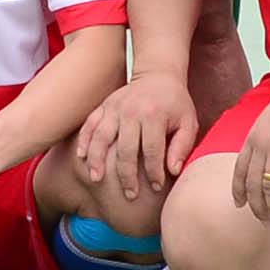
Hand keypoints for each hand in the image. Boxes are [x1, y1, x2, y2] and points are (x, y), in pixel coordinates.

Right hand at [76, 69, 199, 196]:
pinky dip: (84, 140)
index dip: (154, 172)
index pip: (152, 151)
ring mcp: (114, 108)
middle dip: (127, 175)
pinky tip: (81, 157)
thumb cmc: (176, 104)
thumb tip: (172, 171)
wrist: (158, 75)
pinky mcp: (104, 106)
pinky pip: (90, 124)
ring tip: (96, 179)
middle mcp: (131, 111)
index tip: (156, 187)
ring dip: (97, 160)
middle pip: (125, 149)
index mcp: (154, 115)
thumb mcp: (188, 122)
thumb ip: (182, 146)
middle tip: (129, 195)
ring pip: (101, 137)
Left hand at [232, 75, 269, 225]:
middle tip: (263, 221)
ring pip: (269, 186)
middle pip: (252, 182)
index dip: (238, 189)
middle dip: (256, 205)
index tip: (239, 205)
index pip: (240, 169)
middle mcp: (261, 144)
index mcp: (253, 136)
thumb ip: (267, 138)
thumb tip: (269, 157)